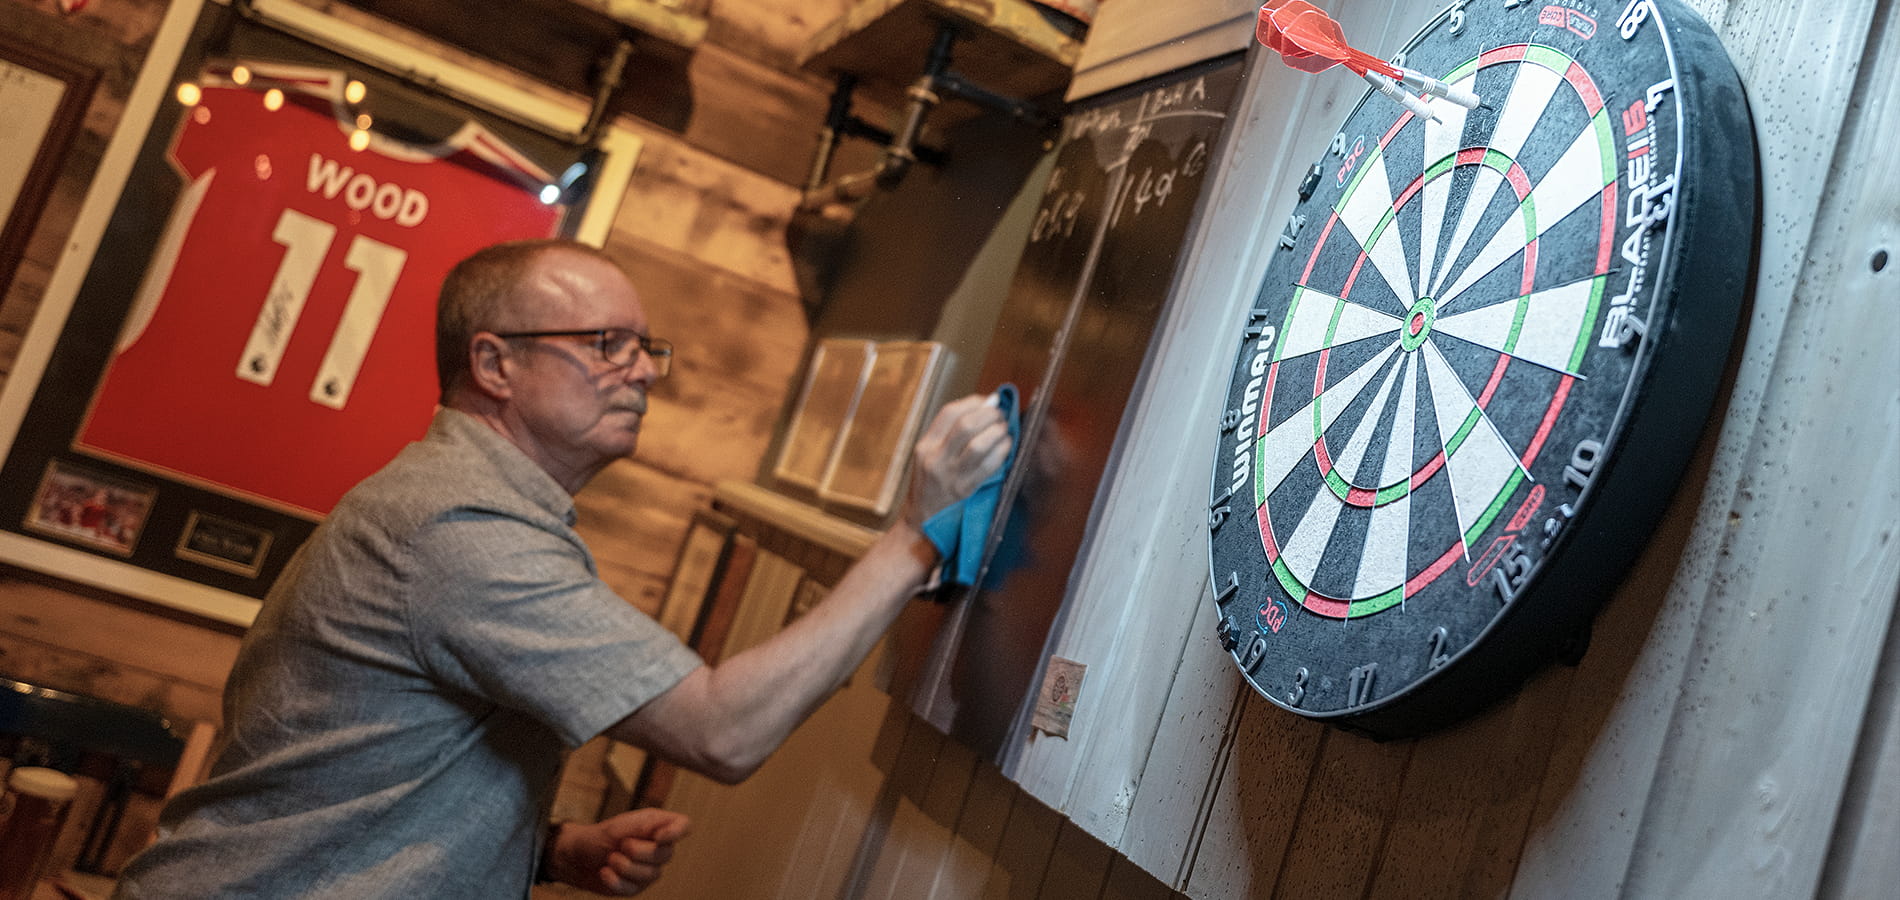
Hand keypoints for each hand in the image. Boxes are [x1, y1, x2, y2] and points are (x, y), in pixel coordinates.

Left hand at [547, 808, 690, 894]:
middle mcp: (658, 849)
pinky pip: (633, 889)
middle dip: (637, 852)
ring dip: (623, 866)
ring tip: (610, 858)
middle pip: (665, 855)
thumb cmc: (600, 836)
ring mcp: (649, 870)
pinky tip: (605, 872)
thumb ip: (646, 827)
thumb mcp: (621, 825)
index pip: (683, 826)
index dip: (677, 833)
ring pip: (650, 875)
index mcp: (657, 826)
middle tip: (620, 845)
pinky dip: (614, 881)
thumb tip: (667, 835)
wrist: (577, 857)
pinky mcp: (636, 887)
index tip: (658, 837)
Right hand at [903, 392, 1011, 527]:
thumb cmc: (931, 485)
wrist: (922, 521)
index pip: (949, 413)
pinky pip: (987, 467)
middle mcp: (934, 458)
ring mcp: (949, 475)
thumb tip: (986, 405)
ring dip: (997, 433)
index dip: (973, 402)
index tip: (989, 401)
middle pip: (966, 425)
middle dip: (989, 415)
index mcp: (924, 445)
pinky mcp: (963, 490)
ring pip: (978, 445)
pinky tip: (1007, 448)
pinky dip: (1001, 453)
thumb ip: (950, 434)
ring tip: (1005, 430)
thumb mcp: (930, 456)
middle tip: (1002, 415)